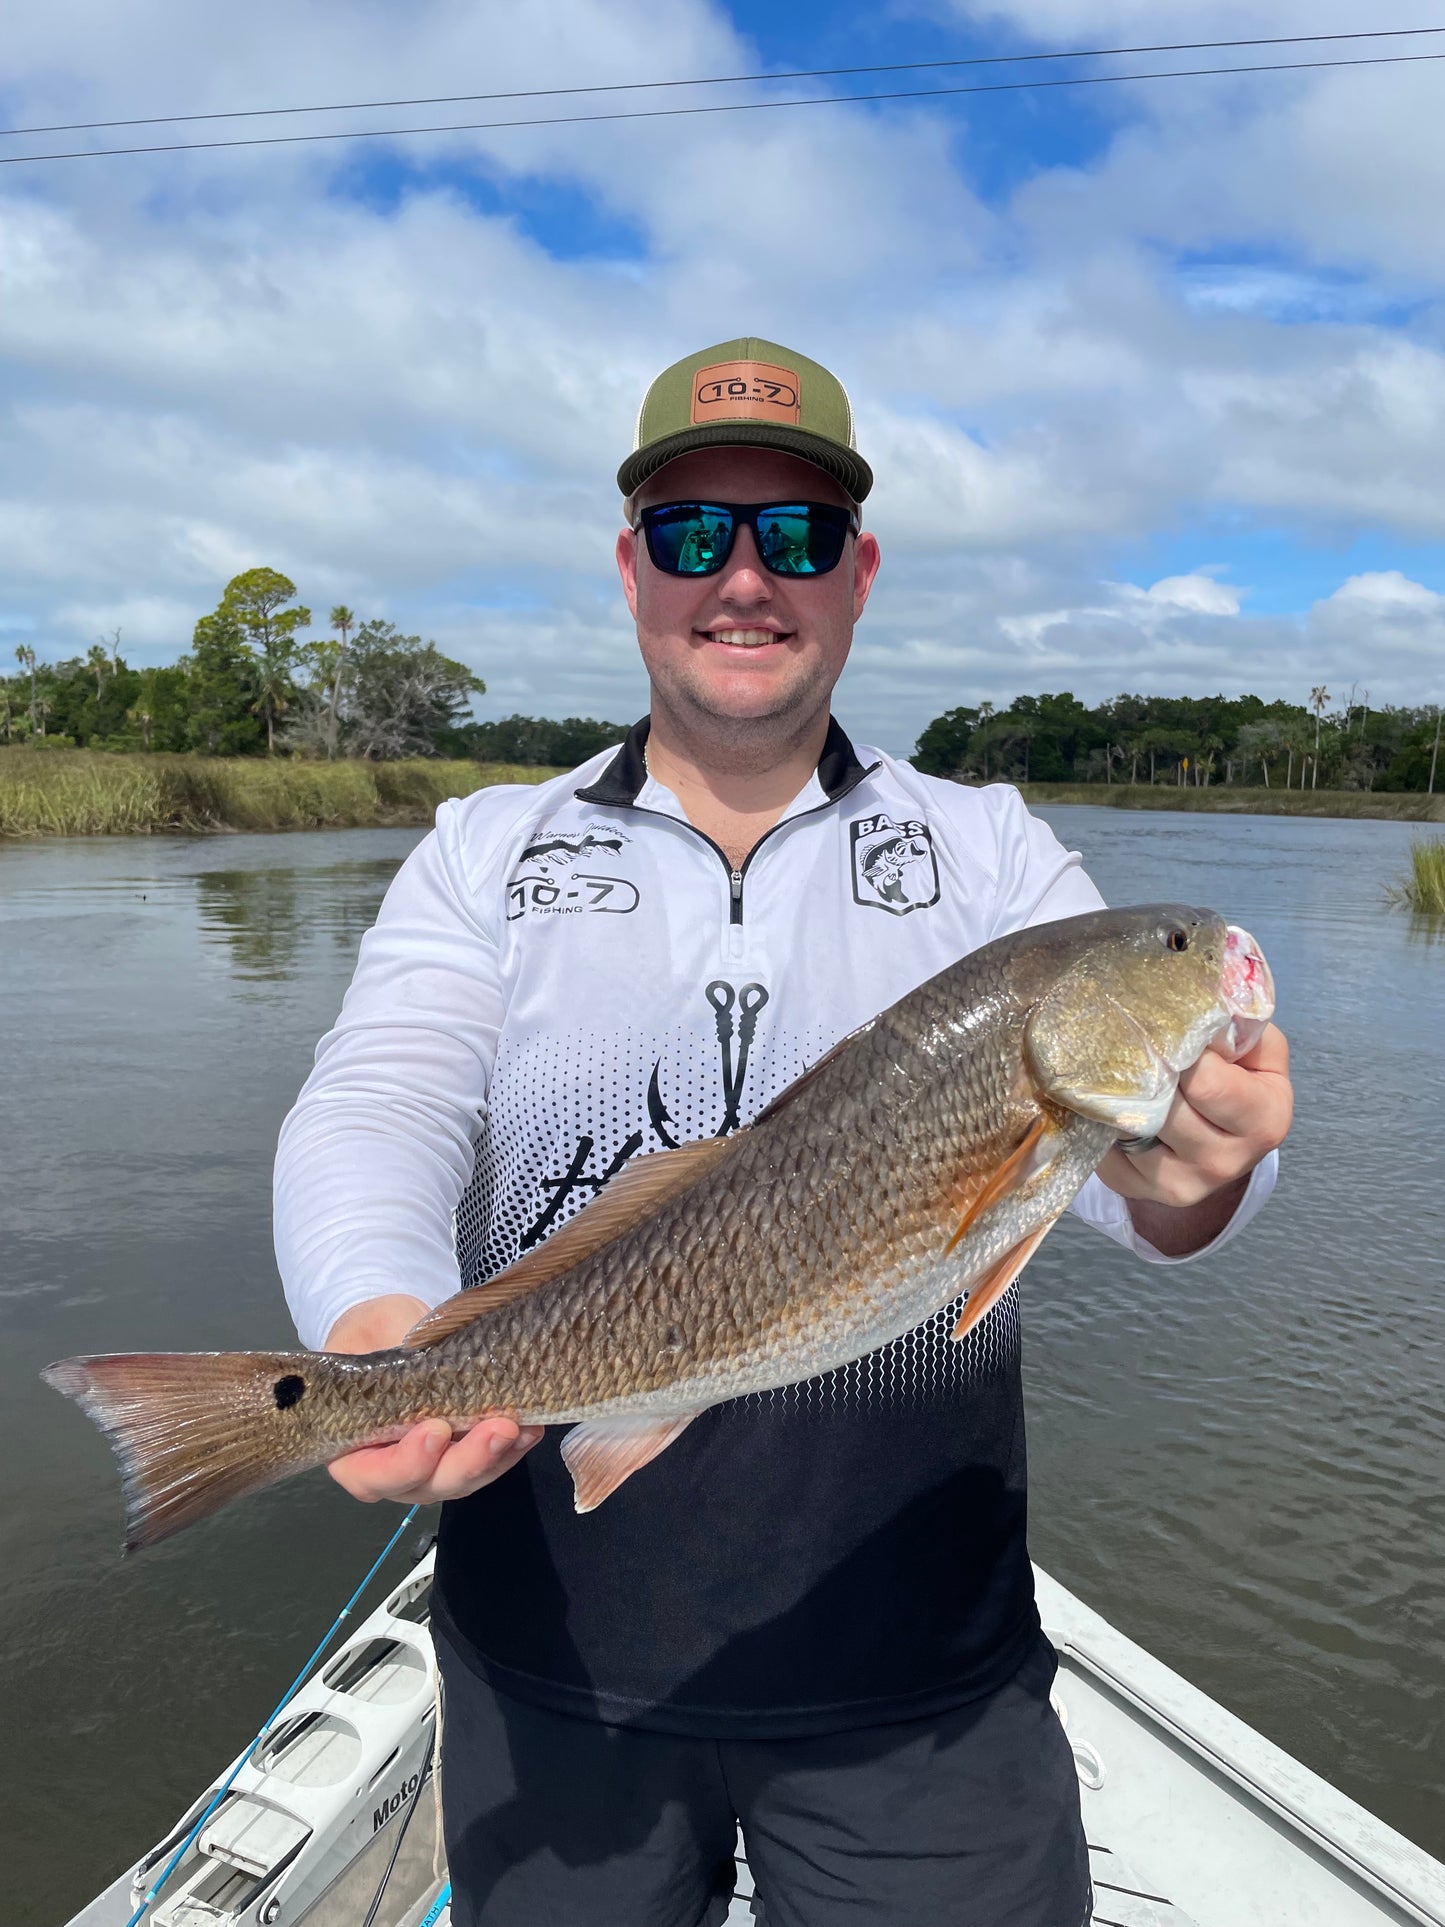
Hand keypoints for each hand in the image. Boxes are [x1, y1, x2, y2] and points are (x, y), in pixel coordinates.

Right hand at [322, 1294, 542, 1504]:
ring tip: (522, 1427)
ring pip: (463, 1479)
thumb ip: (387, 1355)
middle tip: (499, 1429)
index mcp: (350, 1450)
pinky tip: (531, 1428)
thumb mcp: (367, 1335)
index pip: (374, 1476)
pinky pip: (487, 1464)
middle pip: (429, 1484)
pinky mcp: (461, 1454)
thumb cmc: (370, 1333)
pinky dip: (511, 1450)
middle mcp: (390, 1469)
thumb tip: (421, 1355)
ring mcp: (430, 1467)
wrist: (392, 1327)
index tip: (435, 1430)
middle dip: (468, 1461)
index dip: (406, 1461)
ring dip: (497, 1457)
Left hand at [1097, 1023, 1292, 1253]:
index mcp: (1263, 1122)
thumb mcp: (1258, 1050)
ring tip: (1114, 1064)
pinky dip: (1099, 1119)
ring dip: (1116, 1093)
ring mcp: (1179, 1184)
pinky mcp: (1137, 1190)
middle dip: (1144, 1069)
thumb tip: (1194, 995)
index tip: (1165, 1026)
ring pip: (1128, 1127)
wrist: (1227, 1142)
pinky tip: (1106, 1098)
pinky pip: (1103, 1148)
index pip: (1205, 1082)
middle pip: (1163, 1107)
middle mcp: (1224, 1162)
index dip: (1180, 1049)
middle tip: (1127, 1037)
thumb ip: (1237, 1024)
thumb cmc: (1241, 1082)